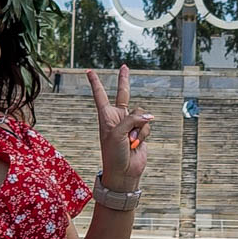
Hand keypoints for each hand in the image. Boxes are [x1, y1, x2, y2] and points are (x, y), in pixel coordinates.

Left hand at [87, 64, 152, 191]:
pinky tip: (136, 144)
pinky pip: (147, 125)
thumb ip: (132, 119)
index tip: (89, 71)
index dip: (95, 82)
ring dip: (138, 128)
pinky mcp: (141, 132)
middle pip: (123, 93)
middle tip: (124, 66)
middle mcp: (118, 117)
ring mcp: (130, 124)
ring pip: (141, 114)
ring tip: (130, 141)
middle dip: (124, 80)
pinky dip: (143, 134)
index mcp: (106, 116)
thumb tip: (149, 116)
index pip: (100, 95)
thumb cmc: (113, 154)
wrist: (123, 172)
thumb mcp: (117, 134)